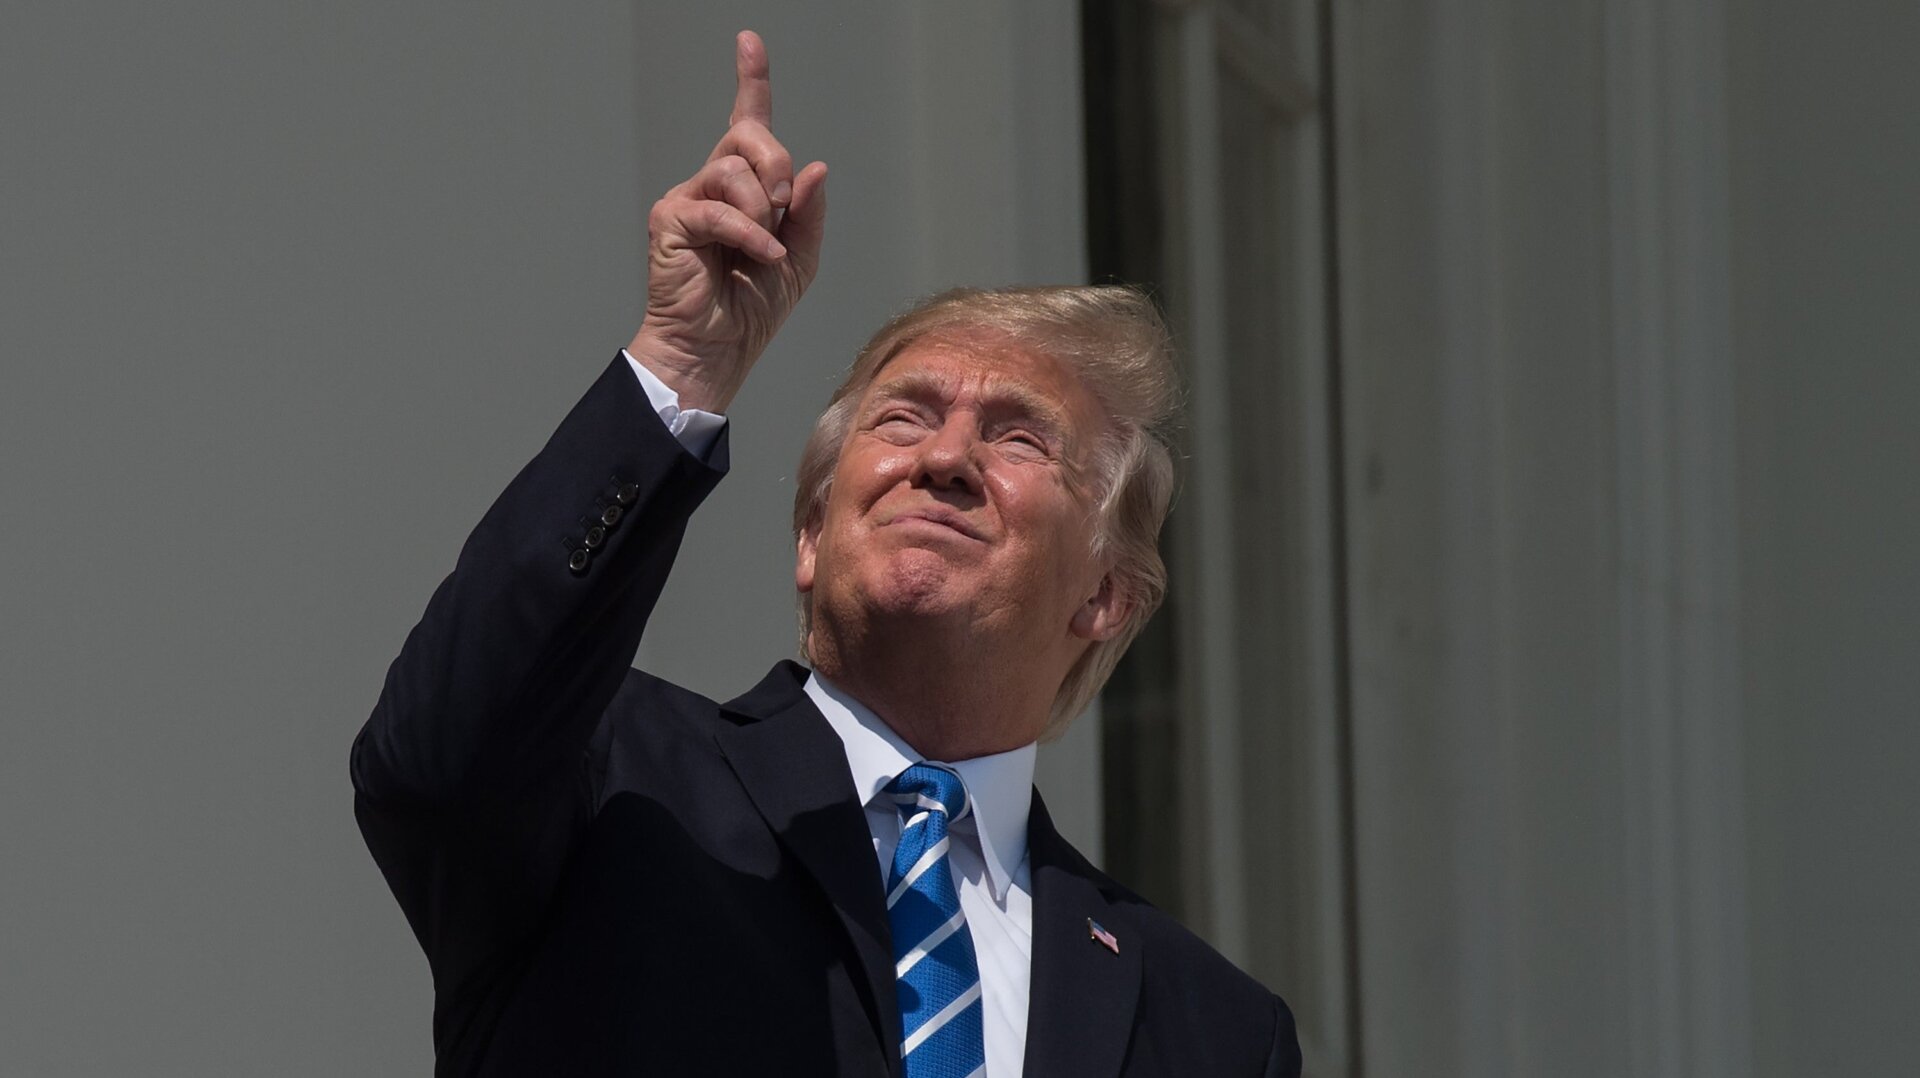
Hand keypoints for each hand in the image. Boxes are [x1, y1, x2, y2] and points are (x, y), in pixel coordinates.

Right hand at [628, 30, 828, 412]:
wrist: (716, 351)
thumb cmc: (751, 310)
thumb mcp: (799, 258)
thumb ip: (807, 213)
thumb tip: (815, 166)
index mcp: (744, 188)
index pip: (747, 124)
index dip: (750, 81)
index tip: (749, 42)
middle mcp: (712, 184)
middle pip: (749, 135)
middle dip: (777, 164)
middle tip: (783, 206)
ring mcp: (688, 199)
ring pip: (733, 169)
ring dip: (763, 210)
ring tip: (766, 246)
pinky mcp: (670, 220)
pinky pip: (719, 209)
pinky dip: (750, 234)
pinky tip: (761, 256)